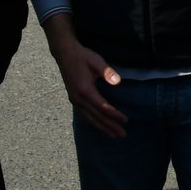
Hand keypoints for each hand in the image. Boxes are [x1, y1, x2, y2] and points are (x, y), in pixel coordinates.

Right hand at [44, 14, 127, 137]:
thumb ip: (107, 72)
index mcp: (85, 90)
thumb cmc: (83, 57)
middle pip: (96, 117)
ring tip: (113, 135)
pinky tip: (99, 126)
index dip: (114, 115)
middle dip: (110, 126)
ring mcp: (74, 100)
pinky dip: (93, 122)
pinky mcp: (73, 99)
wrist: (65, 54)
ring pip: (89, 118)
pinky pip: (84, 115)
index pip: (103, 107)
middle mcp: (78, 98)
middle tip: (122, 135)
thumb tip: (118, 82)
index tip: (125, 120)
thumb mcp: (97, 61)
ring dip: (102, 127)